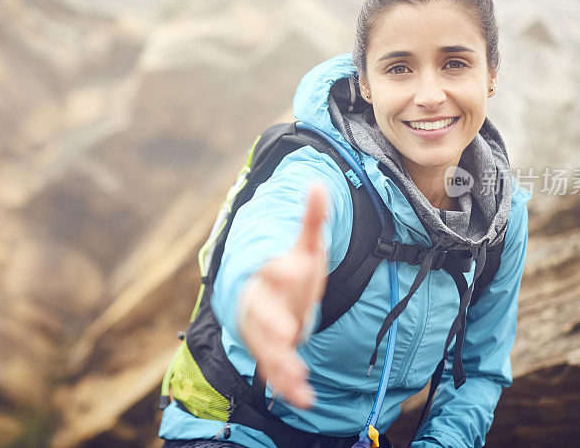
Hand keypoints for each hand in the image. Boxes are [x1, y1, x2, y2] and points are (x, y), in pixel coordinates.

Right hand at [238, 183, 328, 408]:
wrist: (274, 301)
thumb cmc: (291, 273)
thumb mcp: (306, 247)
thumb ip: (312, 220)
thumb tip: (319, 182)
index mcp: (271, 274)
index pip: (271, 268)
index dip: (280, 269)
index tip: (293, 268)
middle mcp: (261, 304)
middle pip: (260, 313)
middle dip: (272, 323)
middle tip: (289, 333)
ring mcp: (263, 331)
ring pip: (266, 347)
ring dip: (280, 362)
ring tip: (299, 376)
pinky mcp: (269, 355)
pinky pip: (275, 372)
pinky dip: (288, 386)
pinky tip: (305, 397)